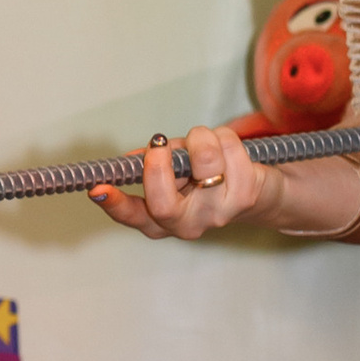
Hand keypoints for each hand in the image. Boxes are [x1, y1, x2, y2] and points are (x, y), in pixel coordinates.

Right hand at [91, 122, 272, 242]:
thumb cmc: (208, 177)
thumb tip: (134, 158)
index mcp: (163, 220)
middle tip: (160, 144)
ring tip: (203, 141)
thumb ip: (155, 166)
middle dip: (158, 166)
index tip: (97, 189)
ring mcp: (217, 214)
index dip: (114, 204)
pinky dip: (224, 136)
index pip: (133, 217)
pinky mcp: (245, 196)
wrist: (262, 194)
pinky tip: (228, 148)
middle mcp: (188, 224)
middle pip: (163, 204)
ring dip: (199, 137)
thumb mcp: (176, 174)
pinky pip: (229, 147)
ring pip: (204, 160)